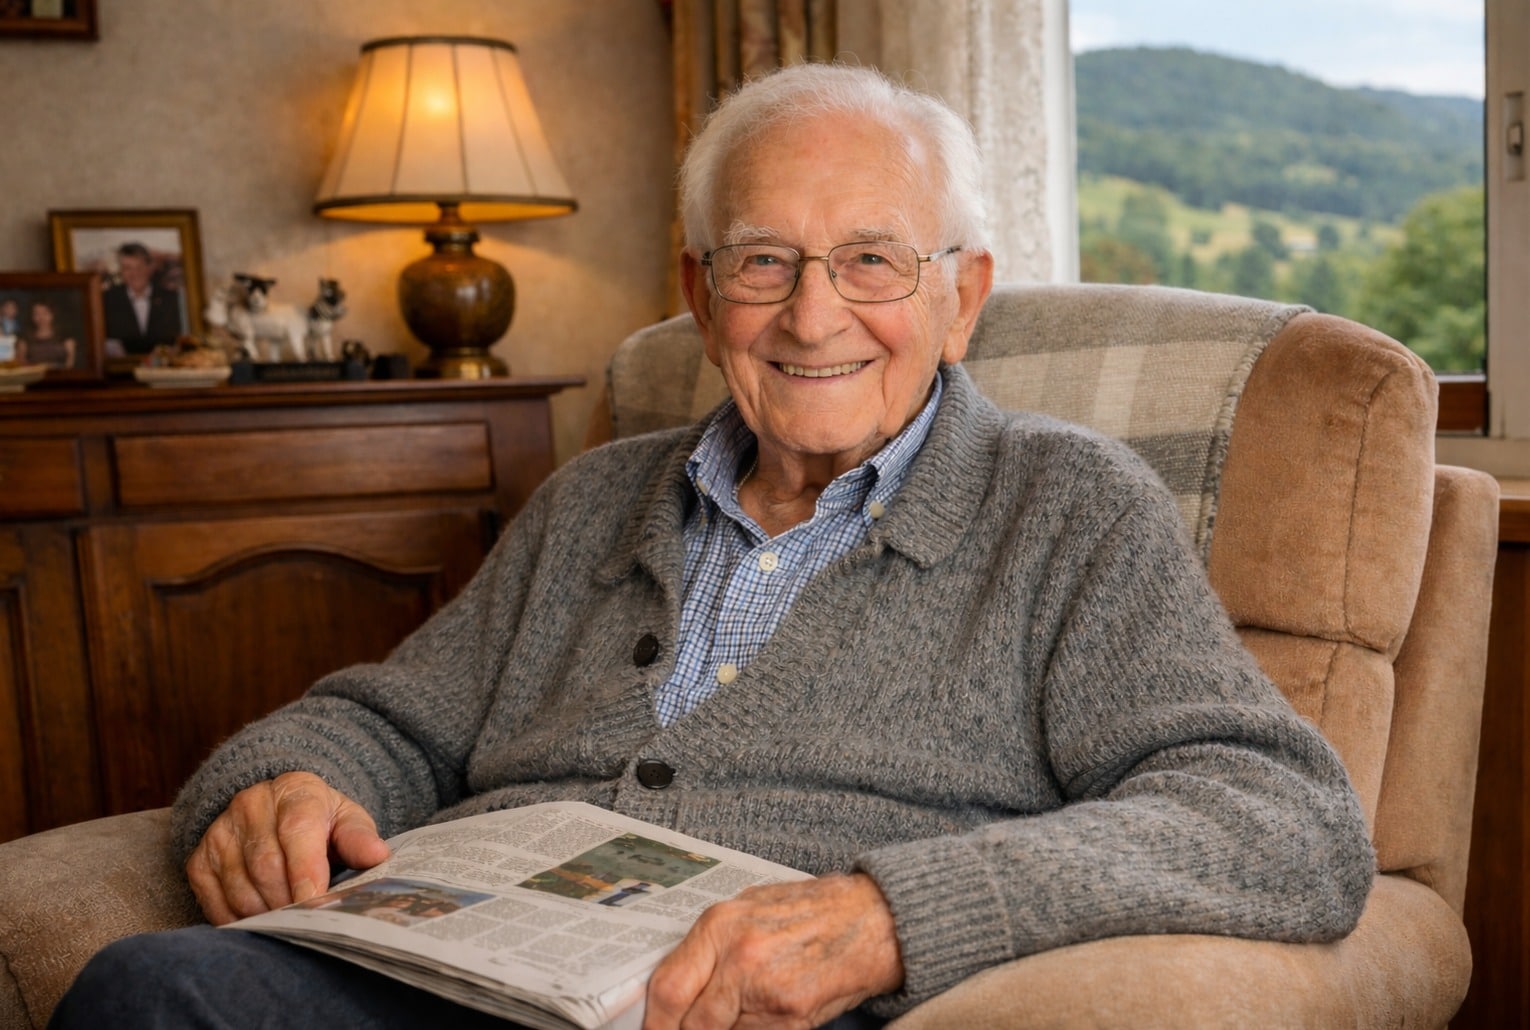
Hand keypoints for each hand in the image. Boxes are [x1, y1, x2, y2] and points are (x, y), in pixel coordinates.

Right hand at [185, 771, 389, 924]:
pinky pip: (213, 900)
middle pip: (266, 865)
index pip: (297, 831)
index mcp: (295, 791)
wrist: (276, 809)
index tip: (315, 905)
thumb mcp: (346, 820)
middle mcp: (251, 805)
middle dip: (288, 901)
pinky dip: (237, 919)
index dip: (306, 873)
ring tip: (287, 923)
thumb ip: (359, 837)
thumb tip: (376, 855)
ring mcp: (220, 832)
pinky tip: (259, 922)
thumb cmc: (320, 821)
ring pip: (239, 886)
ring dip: (265, 914)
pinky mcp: (199, 859)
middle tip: (307, 923)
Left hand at [643, 873, 903, 1028]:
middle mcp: (738, 955)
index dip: (654, 1022)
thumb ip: (711, 949)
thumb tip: (674, 992)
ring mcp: (765, 987)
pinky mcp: (792, 1013)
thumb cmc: (811, 913)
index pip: (665, 988)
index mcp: (719, 925)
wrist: (872, 919)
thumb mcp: (749, 912)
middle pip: (686, 1020)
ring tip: (741, 1016)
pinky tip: (765, 1019)